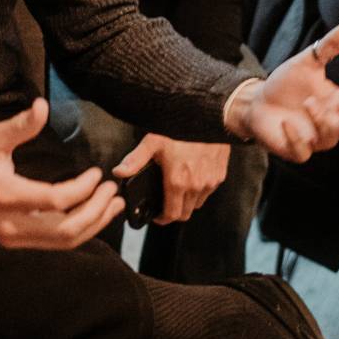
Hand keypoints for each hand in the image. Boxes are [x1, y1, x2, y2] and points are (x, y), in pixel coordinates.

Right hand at [0, 99, 122, 248]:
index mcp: (7, 196)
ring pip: (63, 242)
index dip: (83, 189)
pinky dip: (78, 231)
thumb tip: (42, 106)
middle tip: (112, 192)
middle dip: (96, 212)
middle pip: (66, 230)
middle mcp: (13, 224)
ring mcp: (15, 238)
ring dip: (93, 225)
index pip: (56, 200)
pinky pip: (54, 243)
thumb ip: (19, 126)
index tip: (96, 173)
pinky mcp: (17, 242)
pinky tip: (91, 215)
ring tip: (111, 206)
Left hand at [114, 133, 228, 223]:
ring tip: (178, 190)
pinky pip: (208, 191)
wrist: (212, 118)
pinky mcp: (220, 175)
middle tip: (165, 204)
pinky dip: (200, 191)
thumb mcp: (153, 141)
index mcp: (178, 182)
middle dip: (174, 212)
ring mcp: (210, 182)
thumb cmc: (182, 128)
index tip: (157, 216)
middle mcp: (196, 186)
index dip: (162, 219)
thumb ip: (135, 159)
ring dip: (187, 202)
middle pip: (185, 214)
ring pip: (197, 204)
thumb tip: (119, 172)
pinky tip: (192, 178)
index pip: (171, 215)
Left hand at [230, 17, 338, 160]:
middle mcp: (332, 123)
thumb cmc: (287, 84)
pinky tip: (287, 123)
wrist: (257, 100)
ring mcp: (314, 138)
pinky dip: (297, 140)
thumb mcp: (309, 61)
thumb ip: (332, 44)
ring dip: (324, 122)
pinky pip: (303, 153)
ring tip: (309, 103)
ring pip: (331, 139)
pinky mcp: (294, 149)